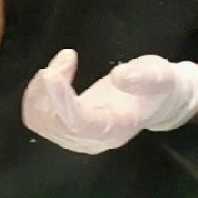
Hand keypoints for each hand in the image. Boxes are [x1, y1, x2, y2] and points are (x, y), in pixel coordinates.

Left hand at [21, 49, 197, 154]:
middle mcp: (92, 140)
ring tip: (63, 62)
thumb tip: (119, 76)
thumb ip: (145, 77)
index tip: (50, 73)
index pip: (79, 123)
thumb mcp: (161, 75)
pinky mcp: (64, 127)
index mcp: (115, 129)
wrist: (156, 101)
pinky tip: (54, 74)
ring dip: (40, 89)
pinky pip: (36, 117)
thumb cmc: (159, 87)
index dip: (60, 100)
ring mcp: (76, 137)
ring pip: (39, 120)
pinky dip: (36, 93)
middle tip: (67, 57)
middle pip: (54, 124)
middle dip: (49, 88)